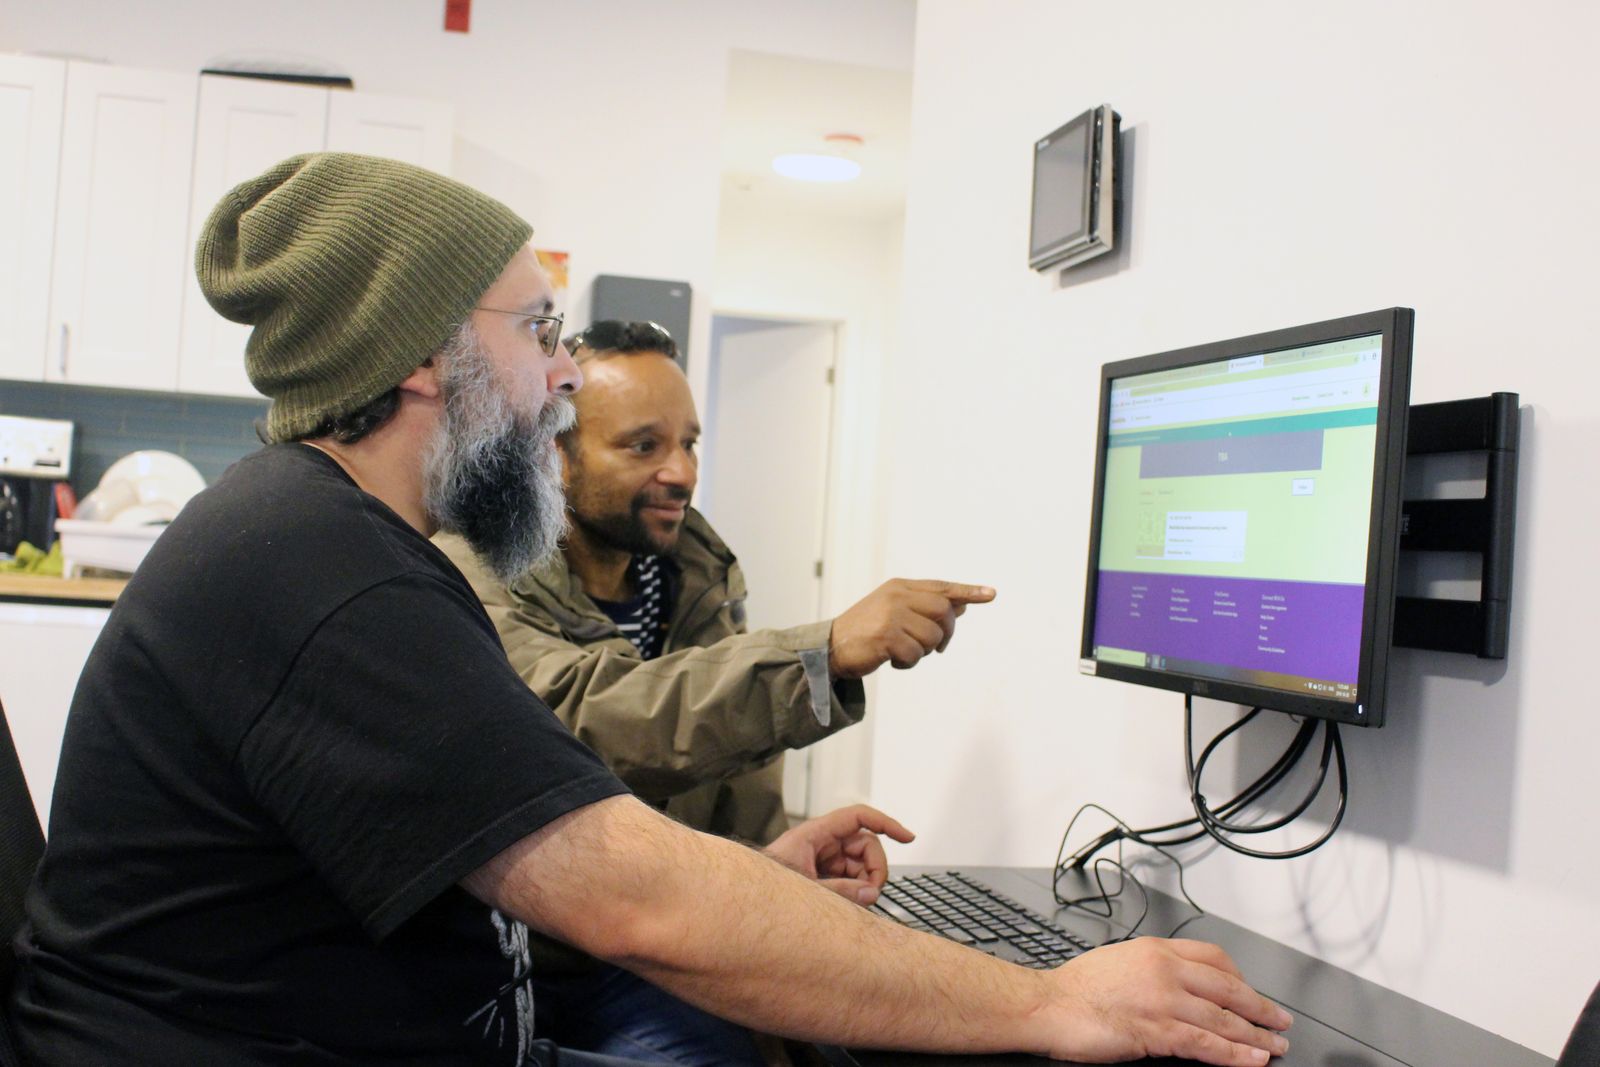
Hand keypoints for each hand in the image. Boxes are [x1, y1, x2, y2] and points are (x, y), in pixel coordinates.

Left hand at [764, 804, 914, 905]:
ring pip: (859, 863)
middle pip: (864, 844)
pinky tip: (850, 902)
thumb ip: (840, 890)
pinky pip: (850, 876)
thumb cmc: (763, 885)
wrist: (743, 899)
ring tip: (857, 901)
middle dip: (874, 867)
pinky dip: (856, 889)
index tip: (907, 837)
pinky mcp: (822, 872)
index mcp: (815, 833)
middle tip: (872, 892)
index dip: (885, 824)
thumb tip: (871, 893)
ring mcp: (823, 857)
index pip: (858, 817)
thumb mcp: (805, 887)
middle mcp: (821, 842)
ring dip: (865, 882)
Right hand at [828, 579, 995, 679]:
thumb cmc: (865, 631)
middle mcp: (897, 596)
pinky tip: (894, 662)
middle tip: (936, 646)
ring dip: (924, 651)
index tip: (990, 594)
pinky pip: (916, 653)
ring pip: (933, 635)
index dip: (967, 591)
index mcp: (900, 586)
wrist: (829, 648)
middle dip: (946, 632)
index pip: (941, 587)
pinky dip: (909, 662)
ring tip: (905, 652)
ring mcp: (891, 614)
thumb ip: (924, 608)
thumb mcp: (894, 612)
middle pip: (944, 611)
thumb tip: (961, 607)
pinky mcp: (886, 636)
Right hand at [1034, 938, 1292, 1064]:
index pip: (1214, 958)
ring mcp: (1164, 1000)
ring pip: (1224, 1019)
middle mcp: (1165, 970)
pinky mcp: (1158, 1031)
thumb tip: (1181, 985)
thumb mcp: (1120, 961)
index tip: (1252, 992)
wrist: (1049, 1005)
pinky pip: (1207, 1044)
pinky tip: (1253, 1060)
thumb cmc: (1076, 989)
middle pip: (1229, 988)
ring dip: (1257, 1035)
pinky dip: (1235, 1054)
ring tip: (1276, 1046)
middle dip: (1261, 1007)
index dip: (1241, 978)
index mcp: (1155, 950)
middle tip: (1281, 1020)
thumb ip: (1153, 968)